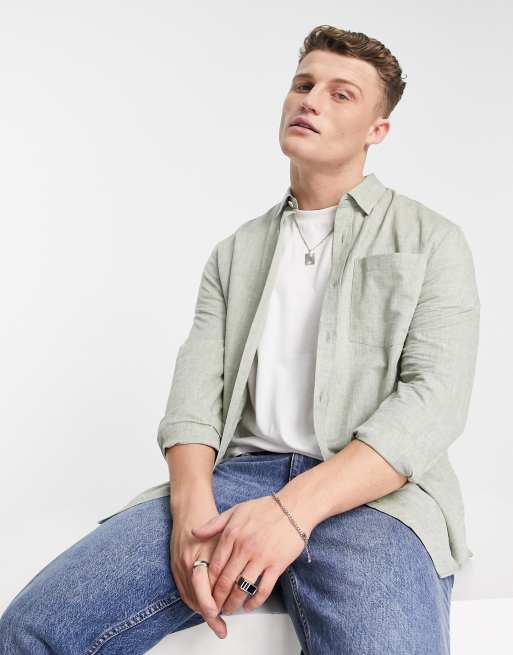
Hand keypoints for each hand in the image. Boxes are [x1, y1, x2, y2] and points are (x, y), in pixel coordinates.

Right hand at [170, 502, 227, 638]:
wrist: (189, 504)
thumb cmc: (209, 515)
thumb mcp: (224, 532)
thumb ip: (230, 554)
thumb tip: (243, 577)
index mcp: (199, 555)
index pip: (204, 589)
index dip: (213, 605)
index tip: (223, 614)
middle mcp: (186, 562)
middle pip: (196, 597)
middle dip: (209, 613)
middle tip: (221, 626)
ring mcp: (178, 564)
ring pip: (189, 596)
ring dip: (201, 609)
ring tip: (216, 620)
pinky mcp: (174, 565)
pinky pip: (183, 589)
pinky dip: (193, 600)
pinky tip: (204, 605)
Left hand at [191, 494, 309, 615]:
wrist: (293, 508)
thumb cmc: (265, 508)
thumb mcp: (236, 510)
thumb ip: (214, 524)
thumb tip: (194, 533)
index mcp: (232, 534)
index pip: (215, 565)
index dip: (207, 583)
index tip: (204, 592)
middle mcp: (244, 547)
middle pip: (225, 581)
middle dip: (217, 599)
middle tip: (213, 608)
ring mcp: (261, 557)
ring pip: (242, 588)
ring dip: (233, 603)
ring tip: (228, 610)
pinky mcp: (277, 565)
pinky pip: (263, 589)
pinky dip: (254, 602)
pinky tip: (248, 606)